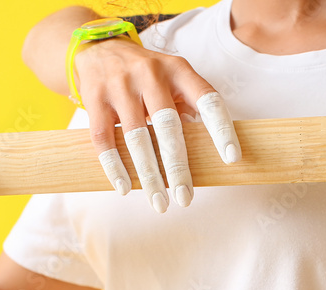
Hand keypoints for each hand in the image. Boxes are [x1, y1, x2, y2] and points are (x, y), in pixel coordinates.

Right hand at [74, 37, 240, 212]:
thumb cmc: (147, 76)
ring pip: (137, 137)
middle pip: (168, 125)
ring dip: (149, 175)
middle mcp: (150, 73)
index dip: (221, 129)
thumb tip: (208, 150)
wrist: (99, 50)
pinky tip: (124, 188)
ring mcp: (120, 85)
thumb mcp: (173, 79)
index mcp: (178, 70)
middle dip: (178, 167)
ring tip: (159, 202)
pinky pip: (104, 139)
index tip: (231, 159)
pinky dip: (115, 167)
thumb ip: (189, 107)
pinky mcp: (94, 98)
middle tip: (185, 198)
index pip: (207, 99)